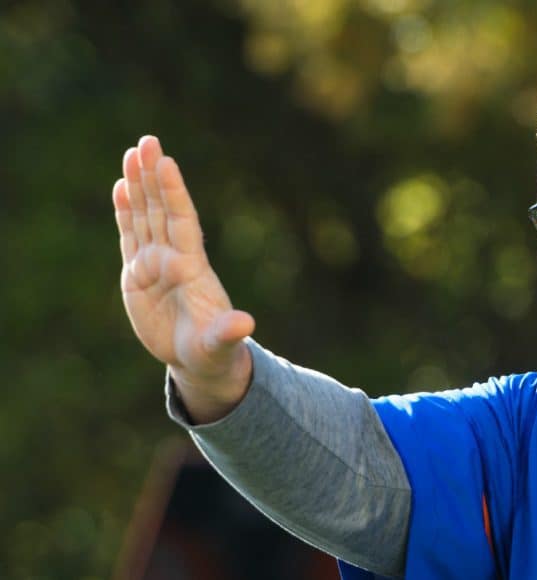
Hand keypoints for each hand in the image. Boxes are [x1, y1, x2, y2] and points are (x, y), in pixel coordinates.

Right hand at [114, 135, 254, 420]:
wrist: (200, 358)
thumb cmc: (213, 352)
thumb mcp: (219, 345)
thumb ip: (228, 333)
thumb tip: (245, 325)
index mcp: (192, 268)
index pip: (182, 222)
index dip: (175, 193)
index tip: (169, 163)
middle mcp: (173, 258)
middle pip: (162, 209)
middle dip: (154, 176)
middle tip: (148, 141)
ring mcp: (155, 263)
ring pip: (145, 216)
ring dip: (139, 185)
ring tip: (133, 153)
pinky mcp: (138, 274)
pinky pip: (131, 235)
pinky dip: (125, 211)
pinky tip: (121, 186)